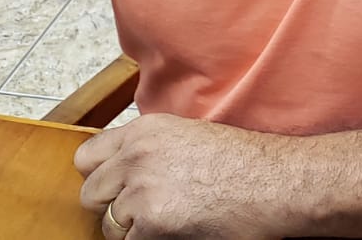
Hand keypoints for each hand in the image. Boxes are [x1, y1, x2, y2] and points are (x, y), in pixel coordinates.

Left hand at [74, 113, 295, 239]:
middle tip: (142, 212)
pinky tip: (176, 232)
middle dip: (112, 207)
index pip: (86, 157)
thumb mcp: (188, 136)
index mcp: (144, 131)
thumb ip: (149, 150)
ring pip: (109, 225)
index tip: (114, 188)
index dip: (100, 176)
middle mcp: (136, 157)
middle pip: (92, 193)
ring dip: (132, 229)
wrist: (275, 182)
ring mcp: (142, 191)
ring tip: (167, 222)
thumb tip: (122, 172)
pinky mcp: (154, 223)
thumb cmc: (244, 162)